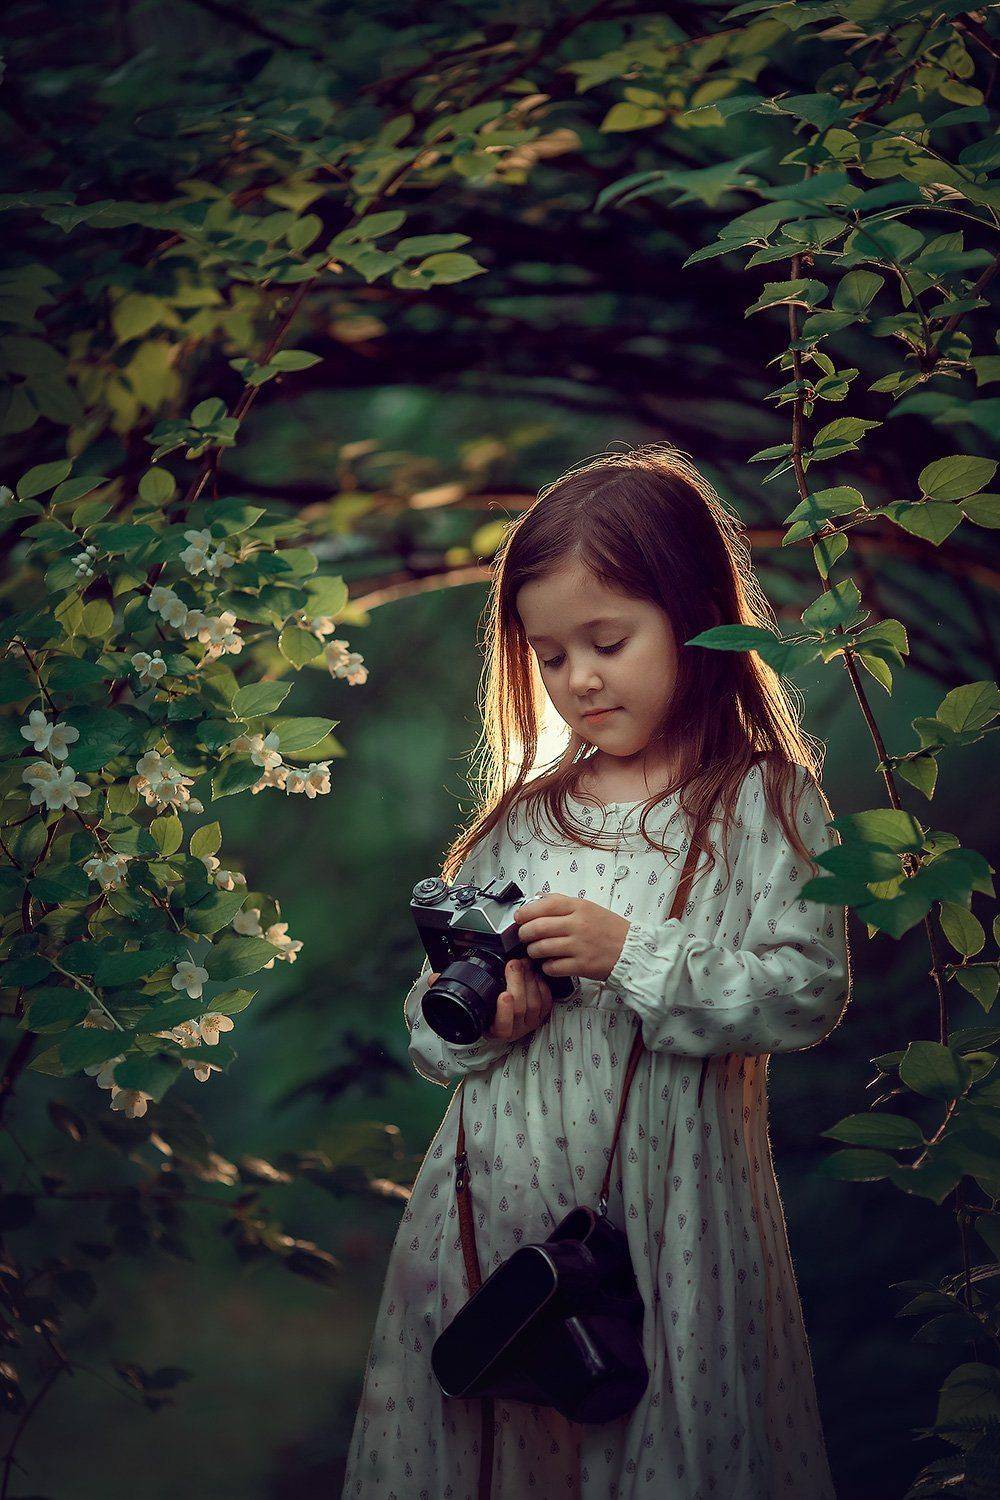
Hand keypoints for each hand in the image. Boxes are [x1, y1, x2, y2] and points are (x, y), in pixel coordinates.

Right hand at [426, 962, 553, 1042]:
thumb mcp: (465, 1004)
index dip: (505, 1011)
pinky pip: (547, 1001)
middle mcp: (515, 1030)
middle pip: (522, 1008)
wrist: (500, 1019)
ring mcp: (530, 1023)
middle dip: (518, 982)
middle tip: (512, 964)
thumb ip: (448, 991)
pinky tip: (533, 973)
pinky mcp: (542, 1014)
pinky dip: (541, 985)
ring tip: (521, 963)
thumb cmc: (483, 1011)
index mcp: (495, 1030)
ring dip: (529, 980)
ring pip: (535, 1002)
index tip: (503, 995)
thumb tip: (433, 979)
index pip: (503, 1026)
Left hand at [515, 894, 629, 982]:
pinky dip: (546, 966)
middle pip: (538, 927)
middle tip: (524, 936)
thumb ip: (564, 903)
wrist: (632, 951)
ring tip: (535, 951)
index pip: (544, 905)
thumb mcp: (589, 908)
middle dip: (524, 933)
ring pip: (542, 948)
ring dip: (533, 951)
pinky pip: (552, 967)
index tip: (519, 918)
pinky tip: (550, 963)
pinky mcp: (581, 966)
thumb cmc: (610, 929)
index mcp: (579, 907)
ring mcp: (579, 946)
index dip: (526, 912)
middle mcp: (578, 925)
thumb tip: (538, 900)